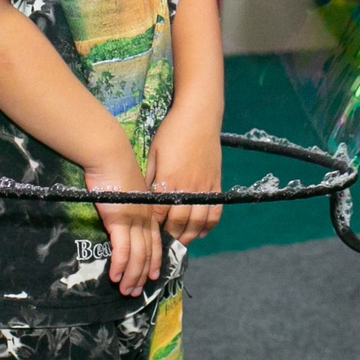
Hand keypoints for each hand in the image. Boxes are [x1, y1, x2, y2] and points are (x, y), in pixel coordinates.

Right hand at [84, 144, 160, 295]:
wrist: (109, 153)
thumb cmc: (114, 166)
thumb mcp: (126, 187)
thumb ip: (128, 202)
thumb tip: (122, 211)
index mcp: (148, 210)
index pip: (155, 241)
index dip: (154, 260)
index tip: (152, 276)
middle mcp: (144, 217)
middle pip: (149, 252)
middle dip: (143, 275)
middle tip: (136, 292)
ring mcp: (134, 219)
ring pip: (139, 255)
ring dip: (132, 276)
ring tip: (126, 291)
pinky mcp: (120, 219)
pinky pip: (123, 249)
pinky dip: (121, 265)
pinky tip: (115, 276)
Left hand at [148, 105, 223, 242]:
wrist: (199, 116)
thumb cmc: (171, 132)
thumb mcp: (153, 154)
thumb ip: (149, 178)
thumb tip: (143, 198)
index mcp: (169, 181)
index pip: (159, 214)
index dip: (153, 226)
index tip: (147, 233)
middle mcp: (188, 188)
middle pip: (179, 223)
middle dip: (170, 235)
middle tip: (162, 243)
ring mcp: (204, 188)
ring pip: (198, 223)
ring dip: (189, 236)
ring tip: (180, 241)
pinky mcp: (216, 185)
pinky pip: (214, 212)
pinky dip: (208, 226)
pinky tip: (200, 232)